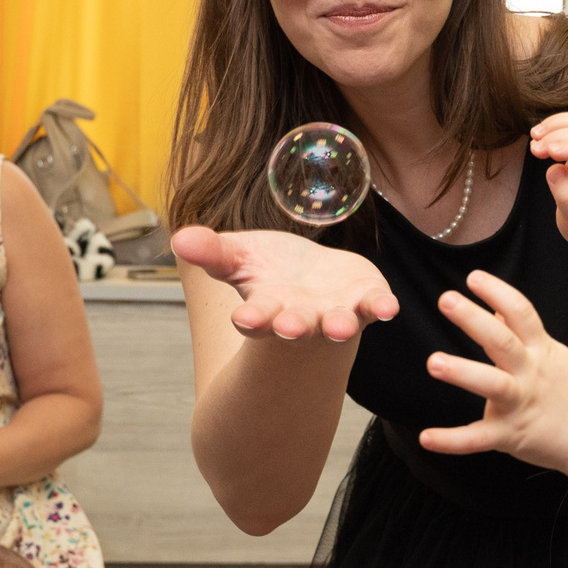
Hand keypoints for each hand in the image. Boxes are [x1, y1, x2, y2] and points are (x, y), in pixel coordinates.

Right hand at [172, 225, 397, 341]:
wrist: (312, 283)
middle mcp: (303, 317)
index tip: (245, 320)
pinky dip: (381, 307)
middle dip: (294, 327)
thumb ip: (212, 251)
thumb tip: (178, 239)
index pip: (256, 317)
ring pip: (338, 323)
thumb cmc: (270, 273)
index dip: (252, 319)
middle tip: (290, 329)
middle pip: (297, 326)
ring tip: (339, 328)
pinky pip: (376, 306)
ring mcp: (336, 312)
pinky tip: (389, 307)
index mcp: (268, 308)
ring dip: (338, 325)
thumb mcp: (238, 257)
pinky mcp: (365, 300)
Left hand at [417, 272, 567, 505]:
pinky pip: (478, 439)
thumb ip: (526, 334)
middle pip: (502, 341)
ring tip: (432, 362)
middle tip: (446, 300)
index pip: (521, 312)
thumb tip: (499, 311)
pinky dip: (451, 440)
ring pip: (491, 385)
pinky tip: (425, 438)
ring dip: (462, 372)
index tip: (473, 277)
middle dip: (474, 319)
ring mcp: (520, 404)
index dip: (498, 292)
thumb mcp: (553, 355)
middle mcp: (530, 373)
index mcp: (540, 350)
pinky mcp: (510, 435)